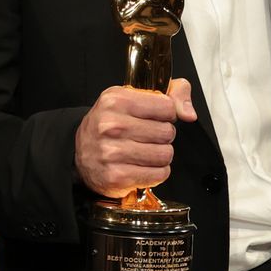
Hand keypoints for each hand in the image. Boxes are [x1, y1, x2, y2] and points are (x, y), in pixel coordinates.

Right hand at [74, 80, 196, 198]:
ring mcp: (112, 152)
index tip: (154, 117)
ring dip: (160, 155)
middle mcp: (111, 125)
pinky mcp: (117, 176)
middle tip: (146, 137)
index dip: (165, 113)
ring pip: (165, 154)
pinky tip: (142, 166)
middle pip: (167, 132)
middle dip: (163, 136)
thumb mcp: (132, 98)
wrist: (81, 153)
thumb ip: (170, 94)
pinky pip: (159, 174)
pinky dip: (156, 172)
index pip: (166, 106)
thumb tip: (189, 113)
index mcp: (115, 100)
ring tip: (144, 152)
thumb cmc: (110, 125)